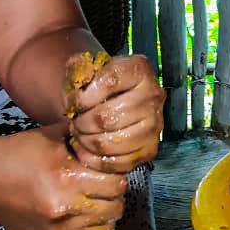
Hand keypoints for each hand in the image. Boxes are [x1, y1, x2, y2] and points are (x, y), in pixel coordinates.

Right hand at [0, 125, 128, 229]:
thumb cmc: (19, 153)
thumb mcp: (56, 136)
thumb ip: (88, 140)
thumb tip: (116, 141)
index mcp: (68, 179)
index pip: (118, 185)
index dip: (118, 175)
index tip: (110, 169)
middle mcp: (64, 209)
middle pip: (115, 208)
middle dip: (114, 195)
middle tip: (104, 184)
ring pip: (104, 227)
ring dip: (104, 212)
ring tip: (93, 198)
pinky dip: (86, 225)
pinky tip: (75, 210)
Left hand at [66, 54, 164, 173]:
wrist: (114, 100)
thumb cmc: (96, 84)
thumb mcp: (84, 67)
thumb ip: (76, 71)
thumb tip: (76, 94)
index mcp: (140, 69)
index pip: (109, 82)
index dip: (83, 96)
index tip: (73, 102)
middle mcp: (154, 95)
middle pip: (107, 117)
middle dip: (81, 123)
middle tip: (75, 122)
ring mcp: (155, 124)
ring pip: (111, 142)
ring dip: (86, 142)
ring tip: (80, 135)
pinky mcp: (150, 149)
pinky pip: (118, 162)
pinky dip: (95, 160)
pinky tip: (86, 150)